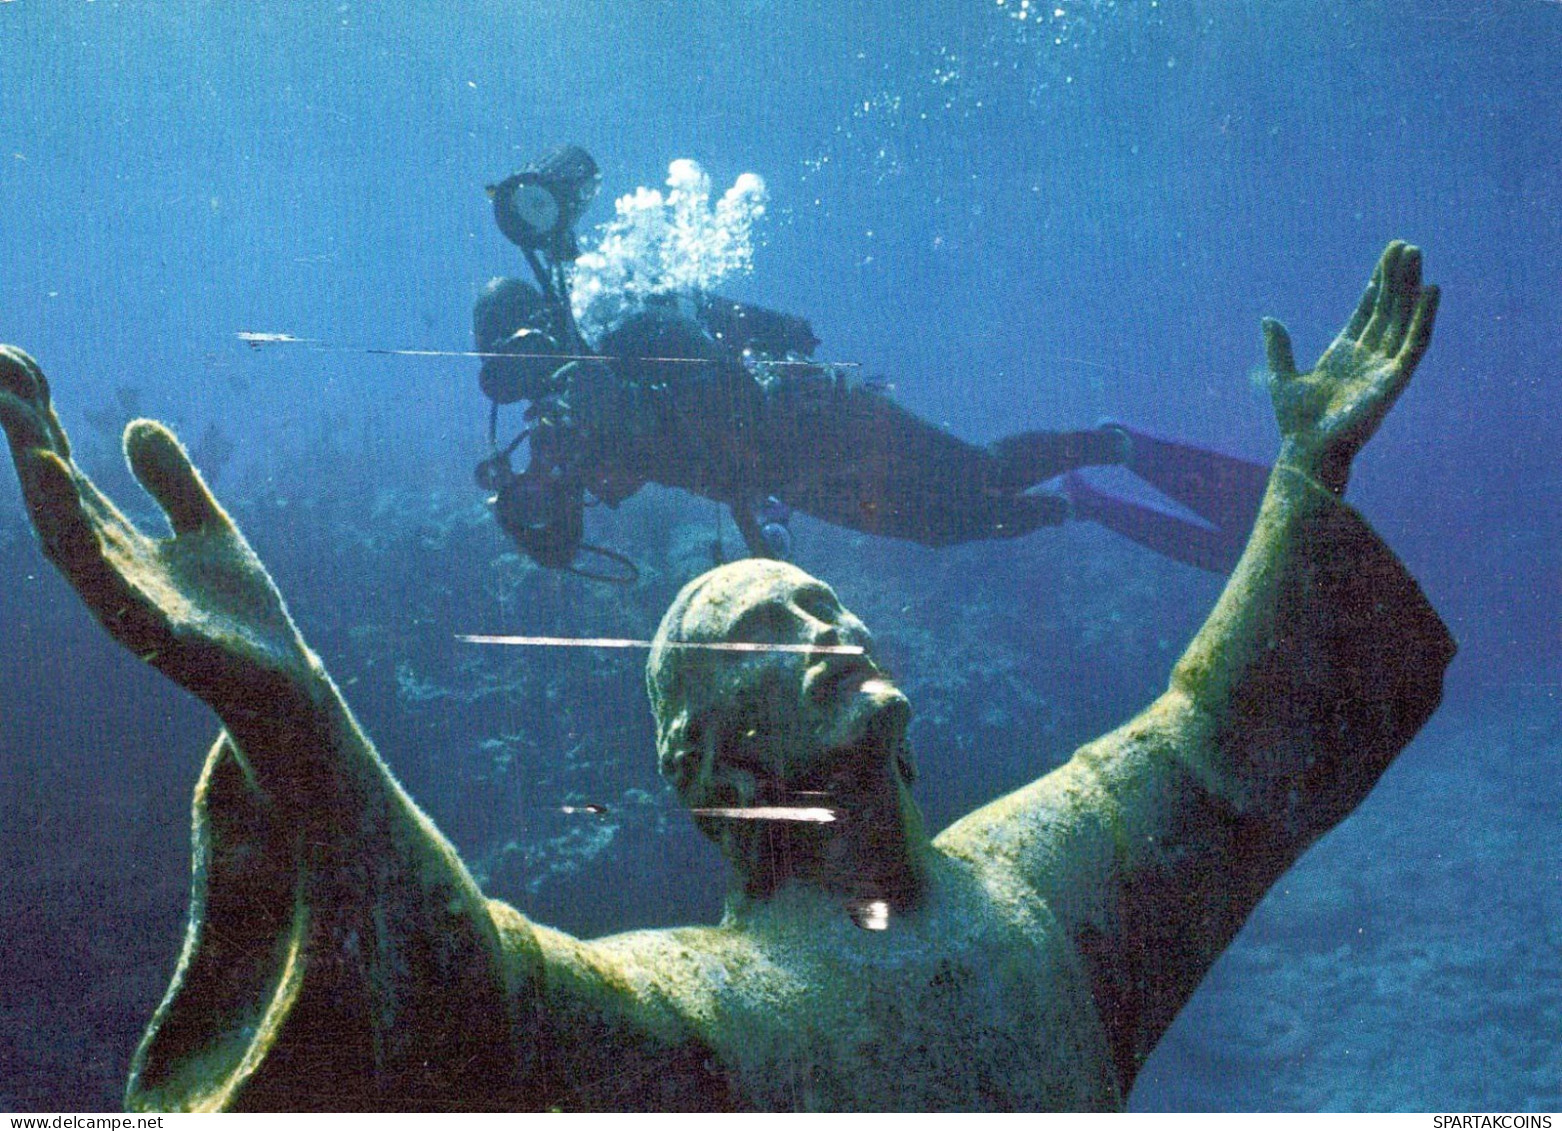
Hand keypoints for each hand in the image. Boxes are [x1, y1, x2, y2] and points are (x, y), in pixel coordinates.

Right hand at [0, 346, 312, 709]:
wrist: (282, 680)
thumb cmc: (238, 612)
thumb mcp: (209, 528)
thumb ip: (173, 481)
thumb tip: (137, 424)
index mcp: (117, 543)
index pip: (64, 473)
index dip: (36, 420)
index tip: (13, 361)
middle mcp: (107, 570)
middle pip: (54, 496)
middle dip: (23, 437)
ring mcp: (127, 604)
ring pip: (70, 541)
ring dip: (45, 488)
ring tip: (26, 429)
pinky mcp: (160, 637)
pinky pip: (112, 590)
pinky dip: (85, 547)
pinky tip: (69, 501)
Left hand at [1261, 241, 1438, 493]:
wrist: (1307, 448)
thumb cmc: (1296, 422)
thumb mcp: (1282, 376)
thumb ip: (1279, 347)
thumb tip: (1268, 319)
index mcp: (1344, 355)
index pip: (1367, 313)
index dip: (1377, 286)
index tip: (1387, 258)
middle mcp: (1368, 358)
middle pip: (1387, 309)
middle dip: (1397, 278)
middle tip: (1406, 246)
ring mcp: (1384, 366)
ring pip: (1403, 318)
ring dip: (1411, 288)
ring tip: (1416, 256)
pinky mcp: (1396, 379)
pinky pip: (1415, 343)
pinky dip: (1425, 317)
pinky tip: (1430, 290)